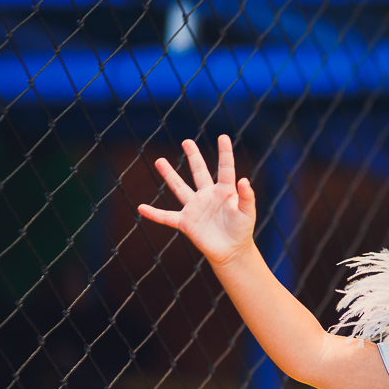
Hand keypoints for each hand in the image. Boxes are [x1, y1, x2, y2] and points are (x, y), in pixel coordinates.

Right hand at [137, 134, 255, 265]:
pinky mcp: (186, 223)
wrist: (232, 251)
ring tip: (159, 161)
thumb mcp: (248, 213)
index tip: (223, 137)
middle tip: (187, 141)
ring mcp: (195, 208)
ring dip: (169, 175)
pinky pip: (166, 216)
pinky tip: (141, 207)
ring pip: (179, 188)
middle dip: (193, 156)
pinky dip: (154, 213)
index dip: (225, 153)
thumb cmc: (242, 231)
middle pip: (199, 172)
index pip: (225, 169)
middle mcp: (208, 196)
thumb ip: (247, 197)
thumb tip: (244, 179)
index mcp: (225, 191)